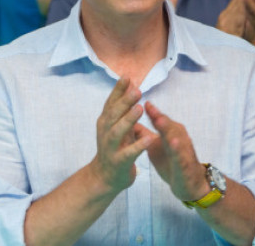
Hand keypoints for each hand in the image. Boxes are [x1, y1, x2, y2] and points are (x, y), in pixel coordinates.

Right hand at [89, 78, 154, 193]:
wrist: (104, 177)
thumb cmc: (115, 146)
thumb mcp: (117, 125)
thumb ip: (123, 107)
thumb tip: (131, 83)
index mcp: (106, 122)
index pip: (111, 103)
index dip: (118, 90)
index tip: (127, 77)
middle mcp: (105, 133)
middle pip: (113, 114)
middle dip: (124, 101)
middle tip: (137, 90)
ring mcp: (110, 148)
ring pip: (117, 132)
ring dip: (128, 119)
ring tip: (140, 108)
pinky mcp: (118, 162)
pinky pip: (129, 153)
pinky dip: (139, 145)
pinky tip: (150, 138)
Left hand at [143, 101, 207, 201]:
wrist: (188, 183)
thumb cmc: (171, 161)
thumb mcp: (155, 146)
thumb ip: (145, 134)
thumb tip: (130, 120)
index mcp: (170, 132)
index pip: (159, 119)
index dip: (149, 110)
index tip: (140, 102)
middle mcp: (179, 137)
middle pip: (168, 125)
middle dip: (158, 115)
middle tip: (147, 105)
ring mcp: (184, 150)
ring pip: (177, 137)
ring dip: (169, 128)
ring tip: (160, 120)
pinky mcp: (187, 164)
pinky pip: (182, 155)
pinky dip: (178, 149)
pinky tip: (173, 142)